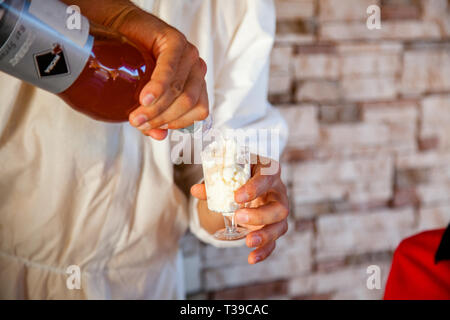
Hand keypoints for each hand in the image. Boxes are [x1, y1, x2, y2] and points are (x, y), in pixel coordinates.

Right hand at [107, 5, 208, 139]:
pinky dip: (158, 87)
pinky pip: (170, 70)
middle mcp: (196, 70)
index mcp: (196, 85)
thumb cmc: (134, 65)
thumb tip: (159, 136)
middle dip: (161, 118)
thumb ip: (154, 117)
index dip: (176, 123)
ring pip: (181, 91)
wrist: (120, 31)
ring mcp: (189, 55)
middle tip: (137, 122)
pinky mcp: (175, 42)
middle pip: (188, 103)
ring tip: (135, 115)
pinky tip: (145, 97)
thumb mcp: (144, 97)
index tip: (151, 127)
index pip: (198, 112)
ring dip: (157, 108)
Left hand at [191, 156, 288, 263]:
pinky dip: (264, 251)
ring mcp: (278, 211)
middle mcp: (278, 192)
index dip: (254, 188)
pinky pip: (275, 241)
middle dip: (260, 215)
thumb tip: (195, 190)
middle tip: (239, 217)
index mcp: (269, 172)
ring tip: (248, 241)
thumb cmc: (243, 174)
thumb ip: (214, 183)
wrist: (253, 180)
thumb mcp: (231, 174)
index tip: (237, 197)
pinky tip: (251, 258)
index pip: (266, 179)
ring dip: (265, 235)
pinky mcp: (275, 226)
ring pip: (280, 225)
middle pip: (279, 207)